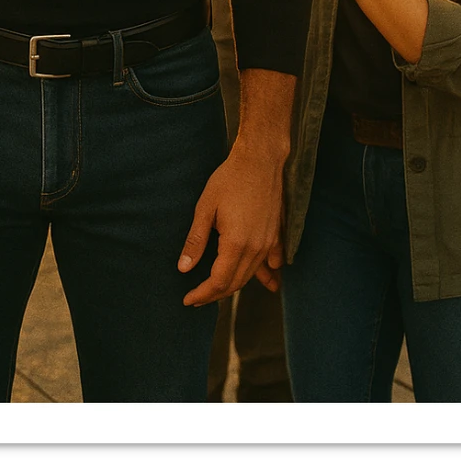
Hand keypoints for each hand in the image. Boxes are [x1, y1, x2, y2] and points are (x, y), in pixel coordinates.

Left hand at [177, 145, 284, 305]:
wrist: (260, 159)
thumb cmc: (230, 179)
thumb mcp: (205, 207)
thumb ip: (196, 240)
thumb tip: (184, 269)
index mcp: (236, 244)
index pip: (219, 282)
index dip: (203, 294)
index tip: (188, 300)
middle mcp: (256, 249)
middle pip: (236, 283)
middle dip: (215, 294)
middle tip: (197, 297)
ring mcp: (268, 243)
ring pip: (251, 275)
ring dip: (235, 285)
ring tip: (217, 291)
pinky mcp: (276, 234)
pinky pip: (271, 262)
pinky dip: (265, 274)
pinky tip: (267, 282)